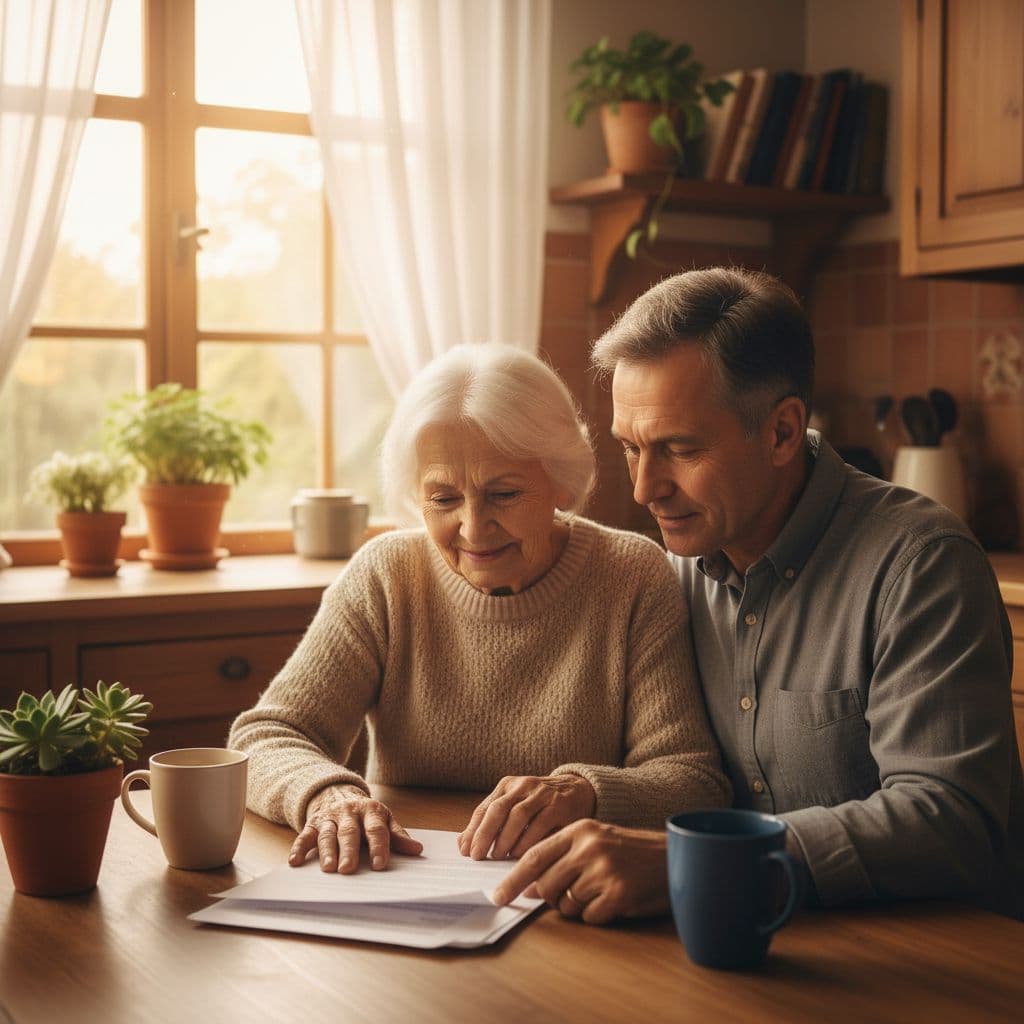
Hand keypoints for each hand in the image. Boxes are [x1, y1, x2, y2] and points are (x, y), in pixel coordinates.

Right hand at [289, 785, 422, 872]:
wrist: (337, 791)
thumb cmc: (365, 814)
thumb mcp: (383, 819)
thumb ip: (397, 836)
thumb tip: (417, 850)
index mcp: (371, 811)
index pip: (376, 830)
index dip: (379, 847)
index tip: (380, 865)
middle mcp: (349, 813)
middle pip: (349, 832)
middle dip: (349, 850)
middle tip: (348, 869)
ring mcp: (329, 817)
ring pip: (327, 833)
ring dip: (327, 850)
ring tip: (328, 868)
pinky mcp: (312, 823)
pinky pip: (304, 835)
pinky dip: (299, 848)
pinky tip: (295, 861)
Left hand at [458, 774, 595, 860]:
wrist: (578, 791)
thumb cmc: (541, 805)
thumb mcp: (515, 807)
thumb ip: (492, 823)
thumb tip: (464, 845)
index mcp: (508, 785)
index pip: (485, 808)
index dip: (473, 830)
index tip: (466, 851)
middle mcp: (523, 785)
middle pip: (498, 809)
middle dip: (485, 834)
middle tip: (478, 856)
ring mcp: (542, 793)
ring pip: (518, 815)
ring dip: (506, 838)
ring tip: (498, 857)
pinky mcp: (559, 804)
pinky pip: (540, 823)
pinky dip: (528, 840)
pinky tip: (520, 854)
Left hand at [491, 819, 669, 924]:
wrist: (674, 857)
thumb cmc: (630, 853)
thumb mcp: (595, 842)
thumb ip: (561, 858)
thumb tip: (526, 887)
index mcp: (579, 830)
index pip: (534, 857)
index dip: (512, 879)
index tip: (497, 897)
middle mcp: (589, 848)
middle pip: (545, 886)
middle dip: (551, 897)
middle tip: (575, 892)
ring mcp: (603, 871)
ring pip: (566, 905)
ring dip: (579, 906)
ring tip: (602, 890)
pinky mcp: (618, 895)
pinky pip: (589, 918)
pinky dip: (599, 915)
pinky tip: (616, 900)